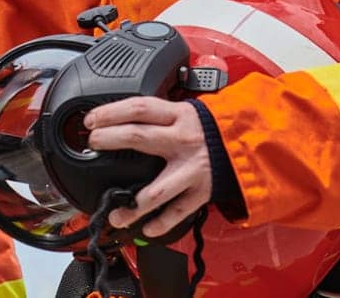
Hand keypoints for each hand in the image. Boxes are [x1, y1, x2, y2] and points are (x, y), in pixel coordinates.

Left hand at [86, 97, 212, 236]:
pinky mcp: (200, 192)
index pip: (138, 109)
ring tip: (114, 215)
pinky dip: (162, 223)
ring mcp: (191, 169)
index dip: (111, 112)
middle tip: (93, 144)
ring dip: (132, 205)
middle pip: (139, 138)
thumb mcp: (184, 112)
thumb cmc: (209, 129)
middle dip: (110, 140)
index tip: (91, 120)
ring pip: (156, 189)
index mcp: (177, 116)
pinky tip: (146, 230)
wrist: (248, 144)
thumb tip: (119, 121)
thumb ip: (158, 117)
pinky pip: (178, 211)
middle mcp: (182, 140)